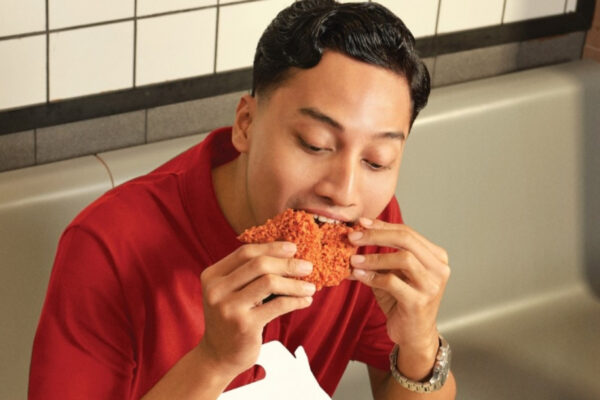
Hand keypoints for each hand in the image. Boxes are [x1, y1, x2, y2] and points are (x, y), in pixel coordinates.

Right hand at [198, 242, 315, 378]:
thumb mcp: (230, 293)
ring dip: (295, 283)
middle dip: (287, 263)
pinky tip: (305, 301)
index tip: (293, 248)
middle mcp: (216, 290)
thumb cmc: (231, 319)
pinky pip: (278, 305)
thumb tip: (286, 254)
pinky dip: (296, 300)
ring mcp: (229, 308)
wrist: (218, 356)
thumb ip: (248, 274)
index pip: (245, 253)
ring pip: (270, 282)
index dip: (271, 247)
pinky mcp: (245, 325)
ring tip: (310, 286)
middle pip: (259, 264)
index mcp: (212, 276)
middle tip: (307, 266)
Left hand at [348, 218, 449, 379]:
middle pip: (406, 240)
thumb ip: (382, 254)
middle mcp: (439, 268)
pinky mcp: (419, 302)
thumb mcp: (394, 273)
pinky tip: (359, 275)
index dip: (382, 226)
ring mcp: (431, 285)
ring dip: (374, 257)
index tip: (361, 223)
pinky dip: (372, 276)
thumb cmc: (402, 301)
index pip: (407, 232)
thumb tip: (356, 234)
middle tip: (353, 237)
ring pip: (403, 258)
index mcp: (436, 256)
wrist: (414, 334)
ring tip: (354, 259)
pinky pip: (392, 282)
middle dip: (377, 236)